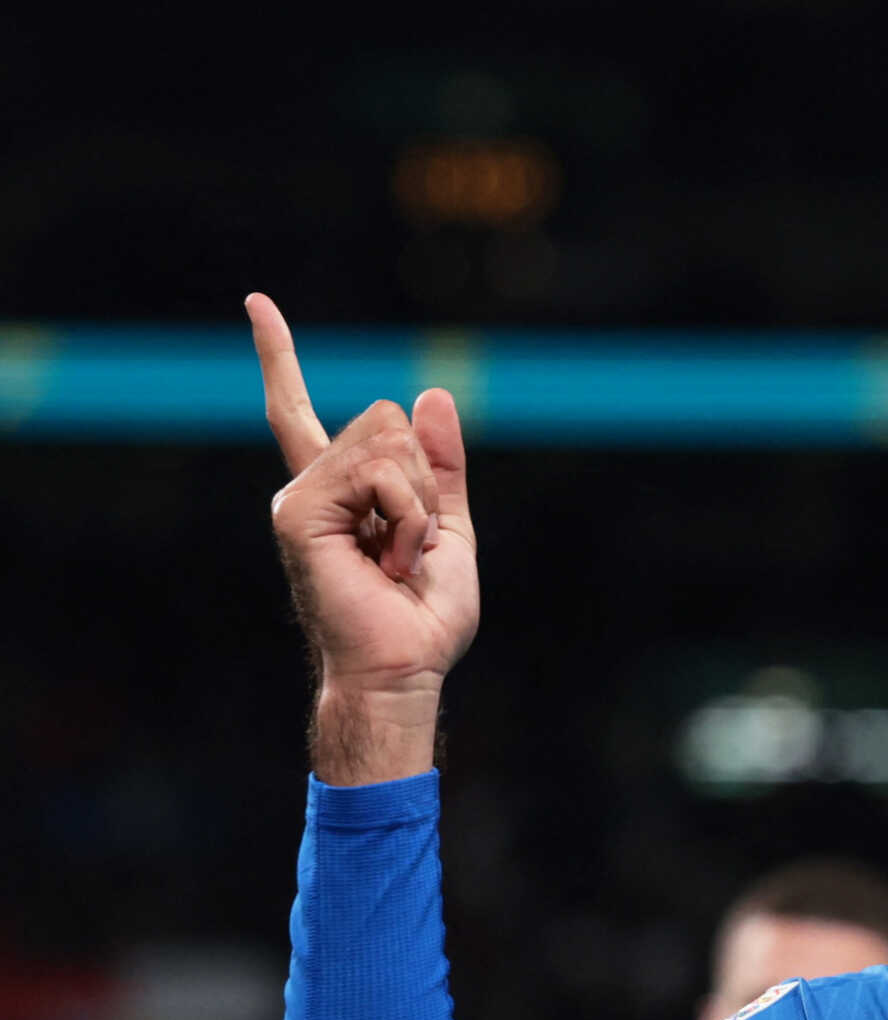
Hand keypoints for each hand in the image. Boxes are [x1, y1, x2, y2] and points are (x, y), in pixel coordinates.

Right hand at [248, 292, 480, 783]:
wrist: (403, 667)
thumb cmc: (422, 617)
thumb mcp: (448, 528)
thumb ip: (440, 465)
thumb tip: (430, 393)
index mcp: (338, 491)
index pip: (300, 412)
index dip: (278, 355)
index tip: (256, 302)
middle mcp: (309, 487)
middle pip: (383, 417)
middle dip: (422, 478)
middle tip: (410, 544)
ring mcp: (298, 497)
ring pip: (385, 440)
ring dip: (417, 502)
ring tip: (399, 557)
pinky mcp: (298, 512)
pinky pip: (376, 472)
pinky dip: (405, 515)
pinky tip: (389, 558)